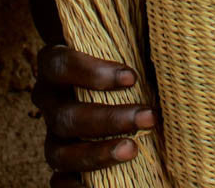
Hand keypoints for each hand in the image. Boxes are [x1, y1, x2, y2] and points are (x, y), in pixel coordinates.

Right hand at [31, 43, 156, 187]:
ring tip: (133, 150)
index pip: (59, 65)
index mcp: (54, 66)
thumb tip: (166, 47)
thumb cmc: (122, 59)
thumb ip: (138, 42)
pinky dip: (73, 185)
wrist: (111, 83)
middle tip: (148, 118)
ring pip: (59, 152)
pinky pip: (58, 181)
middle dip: (108, 119)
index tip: (131, 77)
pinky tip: (100, 184)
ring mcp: (52, 134)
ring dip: (97, 154)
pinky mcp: (61, 161)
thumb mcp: (127, 43)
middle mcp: (48, 100)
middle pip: (65, 116)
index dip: (90, 72)